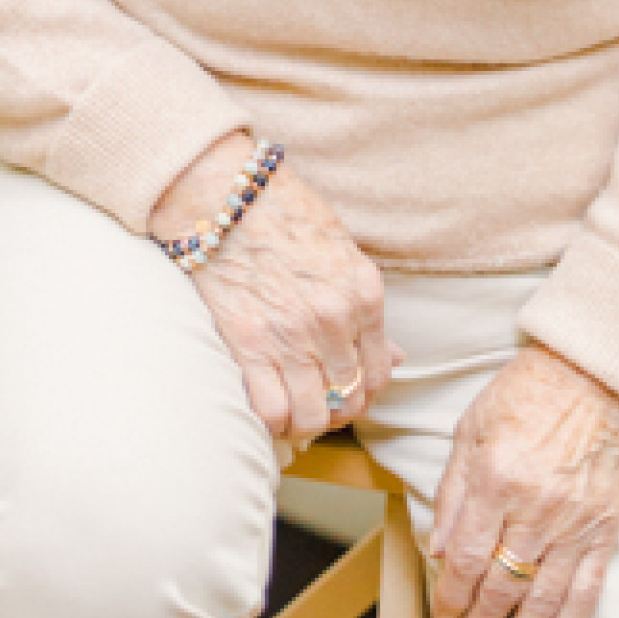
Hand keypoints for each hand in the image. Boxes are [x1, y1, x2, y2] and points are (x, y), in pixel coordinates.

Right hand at [151, 134, 397, 443]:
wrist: (226, 194)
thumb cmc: (284, 212)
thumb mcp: (342, 250)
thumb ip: (365, 309)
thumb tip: (392, 358)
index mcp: (364, 294)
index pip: (379, 372)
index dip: (366, 391)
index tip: (349, 389)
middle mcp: (333, 322)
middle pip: (348, 399)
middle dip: (337, 410)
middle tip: (320, 402)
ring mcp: (291, 337)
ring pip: (313, 416)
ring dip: (307, 422)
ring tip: (296, 409)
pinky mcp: (248, 345)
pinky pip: (270, 411)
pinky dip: (273, 420)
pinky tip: (270, 406)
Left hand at [429, 343, 618, 617]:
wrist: (595, 373)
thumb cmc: (527, 393)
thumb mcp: (471, 429)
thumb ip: (453, 492)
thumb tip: (439, 551)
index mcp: (496, 480)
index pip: (467, 560)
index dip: (451, 597)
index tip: (442, 616)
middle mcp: (535, 509)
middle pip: (502, 588)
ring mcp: (574, 523)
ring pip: (543, 600)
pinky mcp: (606, 529)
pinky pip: (587, 590)